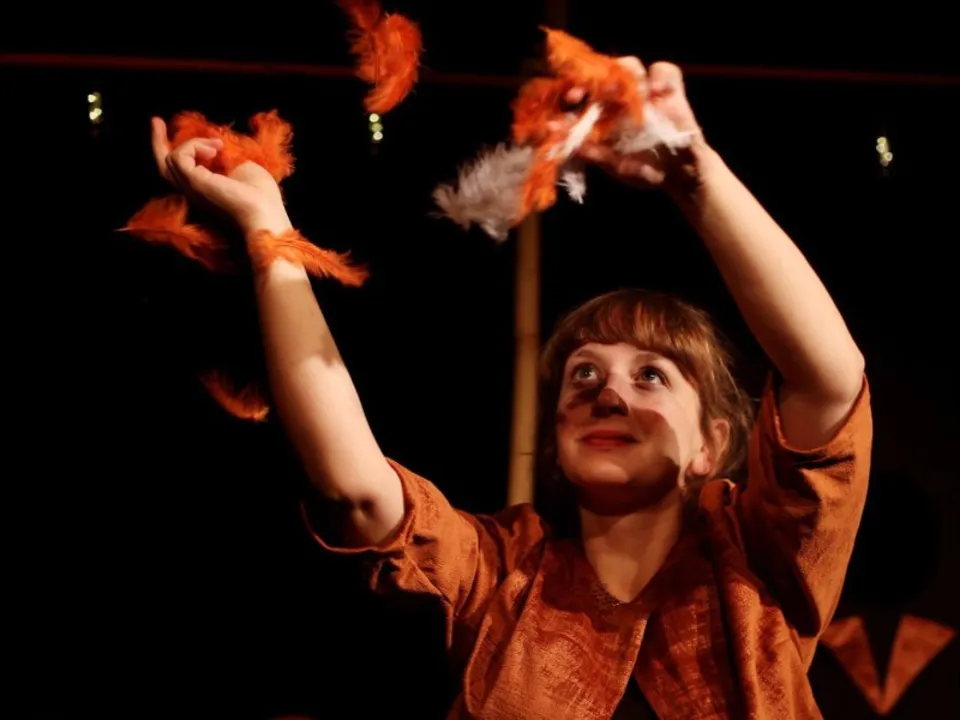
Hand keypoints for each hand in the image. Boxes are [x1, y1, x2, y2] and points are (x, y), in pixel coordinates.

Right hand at [151, 117, 290, 234]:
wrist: (265, 212)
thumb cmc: (260, 194)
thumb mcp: (240, 168)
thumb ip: (224, 159)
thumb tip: (215, 146)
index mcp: (205, 190)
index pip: (182, 170)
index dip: (180, 151)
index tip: (179, 134)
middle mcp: (192, 192)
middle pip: (164, 167)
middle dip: (158, 142)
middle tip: (156, 120)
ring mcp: (190, 189)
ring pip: (169, 160)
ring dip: (191, 143)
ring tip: (216, 145)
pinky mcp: (192, 183)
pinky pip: (179, 156)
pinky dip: (194, 146)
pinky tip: (214, 150)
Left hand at [568, 59, 707, 189]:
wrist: (679, 174)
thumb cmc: (644, 170)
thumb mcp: (616, 165)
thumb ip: (592, 153)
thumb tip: (567, 143)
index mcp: (604, 112)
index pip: (587, 92)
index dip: (578, 90)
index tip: (571, 98)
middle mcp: (622, 97)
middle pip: (606, 73)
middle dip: (599, 77)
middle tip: (601, 89)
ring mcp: (646, 91)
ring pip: (632, 66)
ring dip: (627, 74)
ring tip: (627, 92)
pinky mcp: (671, 89)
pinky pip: (665, 71)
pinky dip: (661, 78)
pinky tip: (659, 93)